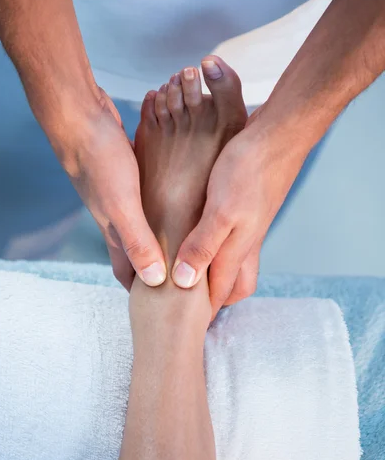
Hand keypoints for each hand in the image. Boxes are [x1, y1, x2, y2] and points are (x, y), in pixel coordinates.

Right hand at [58, 90, 166, 289]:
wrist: (78, 116)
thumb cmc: (98, 160)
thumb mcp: (122, 204)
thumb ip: (137, 241)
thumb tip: (155, 282)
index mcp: (114, 230)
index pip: (127, 272)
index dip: (143, 292)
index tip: (165, 308)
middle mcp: (116, 217)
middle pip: (137, 251)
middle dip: (156, 268)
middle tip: (184, 279)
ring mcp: (121, 195)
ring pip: (143, 225)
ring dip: (160, 237)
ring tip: (185, 244)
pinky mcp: (127, 175)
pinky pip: (147, 199)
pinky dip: (160, 208)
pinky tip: (175, 203)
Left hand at [171, 106, 308, 316]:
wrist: (278, 135)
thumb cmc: (248, 171)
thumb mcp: (220, 211)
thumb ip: (203, 246)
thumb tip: (185, 282)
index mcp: (238, 248)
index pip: (222, 293)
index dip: (203, 311)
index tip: (181, 324)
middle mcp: (246, 241)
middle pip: (235, 283)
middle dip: (216, 298)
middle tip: (190, 302)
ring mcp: (249, 224)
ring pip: (234, 260)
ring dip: (214, 269)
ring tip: (190, 271)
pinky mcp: (247, 206)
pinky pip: (231, 236)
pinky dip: (215, 243)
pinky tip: (200, 232)